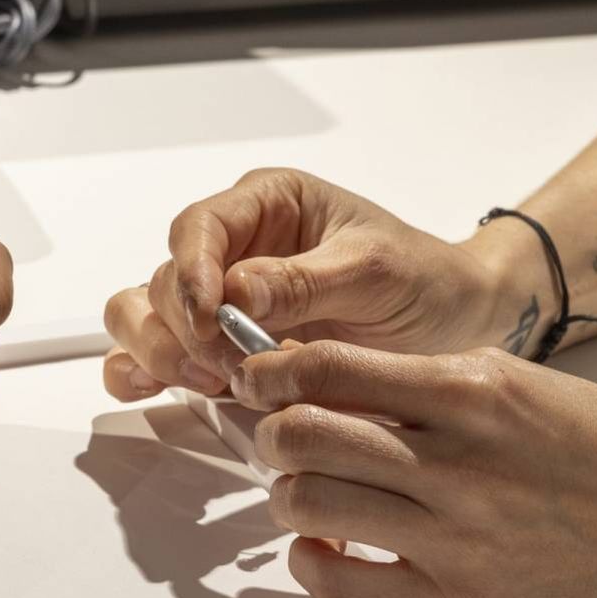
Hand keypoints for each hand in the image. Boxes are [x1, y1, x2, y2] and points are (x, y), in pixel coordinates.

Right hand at [102, 168, 539, 400]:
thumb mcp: (374, 271)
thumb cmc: (422, 281)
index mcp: (267, 206)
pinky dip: (143, 375)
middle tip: (225, 366)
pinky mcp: (215, 351)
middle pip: (160, 280)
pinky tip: (162, 391)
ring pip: (140, 316)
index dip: (191, 273)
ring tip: (209, 382)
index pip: (199, 228)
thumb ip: (303, 280)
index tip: (209, 318)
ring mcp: (217, 304)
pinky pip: (151, 358)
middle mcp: (231, 250)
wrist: (455, 324)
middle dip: (178, 327)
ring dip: (158, 352)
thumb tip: (233, 292)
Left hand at [234, 340, 596, 597]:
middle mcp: (454, 462)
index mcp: (472, 393)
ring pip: (307, 504)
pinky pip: (338, 583)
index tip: (260, 380)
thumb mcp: (521, 383)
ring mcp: (452, 537)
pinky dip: (312, 562)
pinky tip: (327, 549)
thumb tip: (336, 382)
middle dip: (275, 433)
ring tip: (310, 493)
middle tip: (284, 439)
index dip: (273, 373)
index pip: (327, 368)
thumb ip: (429, 382)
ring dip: (291, 495)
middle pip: (302, 436)